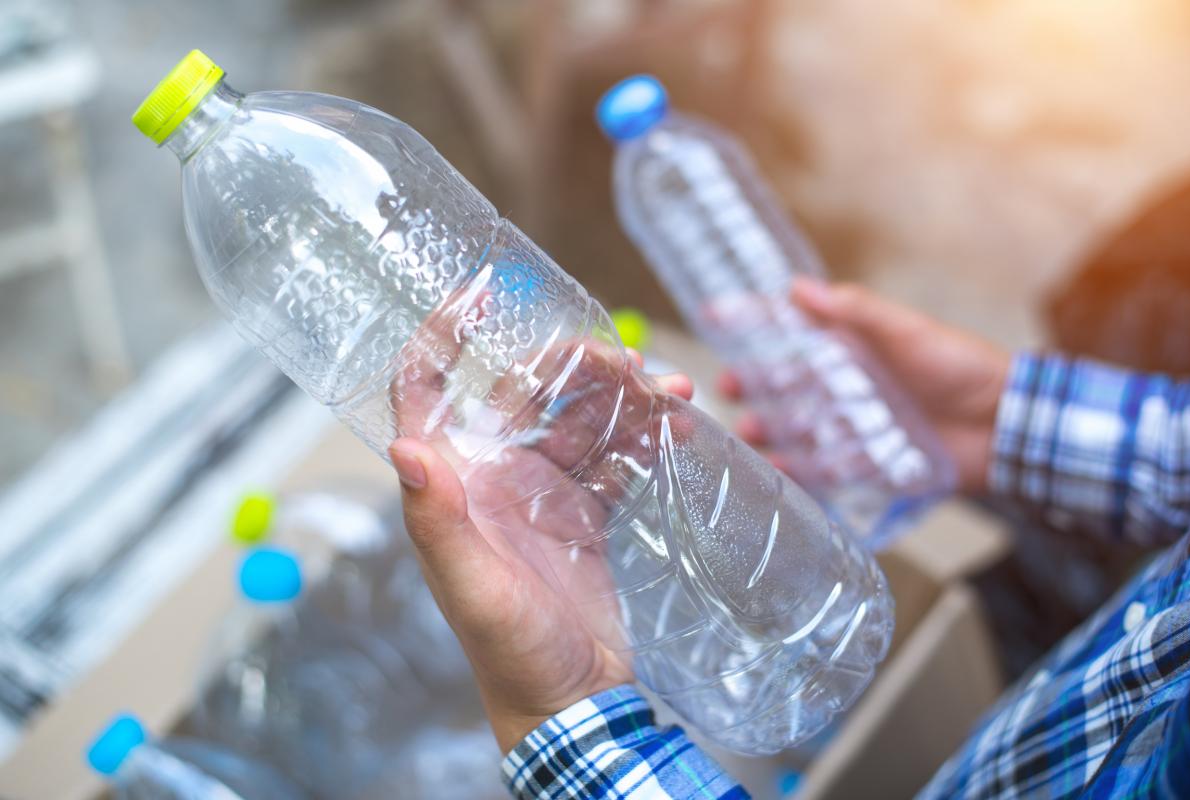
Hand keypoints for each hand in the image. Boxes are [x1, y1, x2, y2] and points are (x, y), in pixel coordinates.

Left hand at [389, 350, 692, 752]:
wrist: (573, 702)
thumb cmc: (509, 652)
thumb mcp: (473, 587)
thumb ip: (439, 519)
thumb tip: (406, 446)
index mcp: (455, 484)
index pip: (429, 392)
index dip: (441, 338)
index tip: (474, 294)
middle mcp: (495, 478)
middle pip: (527, 394)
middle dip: (574, 365)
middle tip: (624, 360)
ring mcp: (544, 494)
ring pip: (580, 420)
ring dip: (623, 398)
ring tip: (670, 391)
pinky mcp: (585, 514)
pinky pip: (615, 459)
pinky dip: (646, 439)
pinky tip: (681, 429)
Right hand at [719, 279, 1009, 492]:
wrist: (1006, 426)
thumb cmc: (961, 368)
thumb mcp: (906, 330)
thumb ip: (853, 311)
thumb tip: (796, 286)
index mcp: (855, 345)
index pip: (795, 328)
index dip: (756, 322)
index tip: (715, 317)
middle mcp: (850, 383)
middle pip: (790, 382)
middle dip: (757, 383)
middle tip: (728, 386)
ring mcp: (858, 423)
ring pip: (802, 424)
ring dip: (773, 427)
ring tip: (748, 431)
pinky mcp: (870, 461)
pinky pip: (827, 466)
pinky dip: (801, 470)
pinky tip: (776, 470)